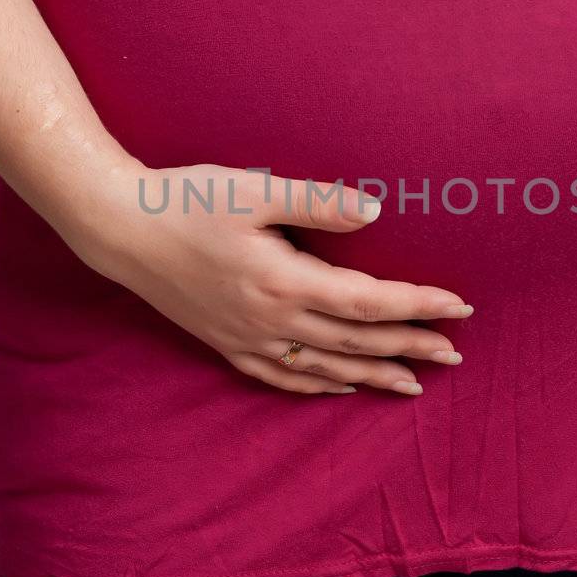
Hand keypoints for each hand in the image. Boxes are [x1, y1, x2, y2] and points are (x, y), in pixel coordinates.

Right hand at [72, 162, 471, 395]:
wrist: (118, 228)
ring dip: (373, 375)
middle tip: (454, 354)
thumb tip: (375, 211)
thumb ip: (318, 202)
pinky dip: (318, 385)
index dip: (418, 306)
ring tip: (414, 384)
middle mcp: (270, 320)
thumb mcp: (255, 189)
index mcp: (284, 281)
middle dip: (410, 348)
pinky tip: (341, 387)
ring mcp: (246, 337)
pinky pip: (281, 376)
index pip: (369, 303)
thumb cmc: (187, 199)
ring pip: (325, 368)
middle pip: (357, 343)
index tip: (458, 307)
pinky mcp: (225, 342)